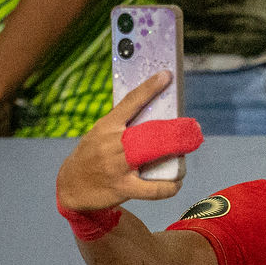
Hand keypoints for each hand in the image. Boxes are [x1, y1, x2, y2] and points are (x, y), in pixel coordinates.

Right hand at [56, 72, 190, 210]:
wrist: (72, 186)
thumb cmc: (93, 156)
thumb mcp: (101, 134)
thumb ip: (124, 126)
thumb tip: (159, 115)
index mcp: (107, 126)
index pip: (130, 103)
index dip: (149, 88)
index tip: (167, 75)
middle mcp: (111, 144)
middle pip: (148, 131)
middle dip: (173, 129)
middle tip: (194, 128)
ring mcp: (116, 166)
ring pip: (151, 155)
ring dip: (174, 154)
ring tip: (186, 152)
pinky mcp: (122, 188)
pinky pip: (152, 189)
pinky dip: (169, 186)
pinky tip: (176, 182)